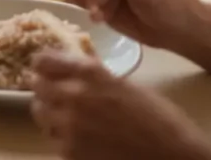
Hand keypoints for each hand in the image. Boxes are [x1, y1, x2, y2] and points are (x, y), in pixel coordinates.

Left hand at [31, 53, 210, 159]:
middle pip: (36, 86)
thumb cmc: (161, 119)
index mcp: (90, 72)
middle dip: (45, 89)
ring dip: (50, 113)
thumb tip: (74, 71)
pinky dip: (62, 138)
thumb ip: (95, 77)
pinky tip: (82, 141)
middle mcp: (73, 94)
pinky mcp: (69, 152)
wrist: (174, 157)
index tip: (47, 69)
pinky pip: (54, 139)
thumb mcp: (126, 86)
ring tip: (68, 119)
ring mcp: (69, 125)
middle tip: (57, 95)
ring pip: (40, 113)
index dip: (44, 65)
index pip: (43, 61)